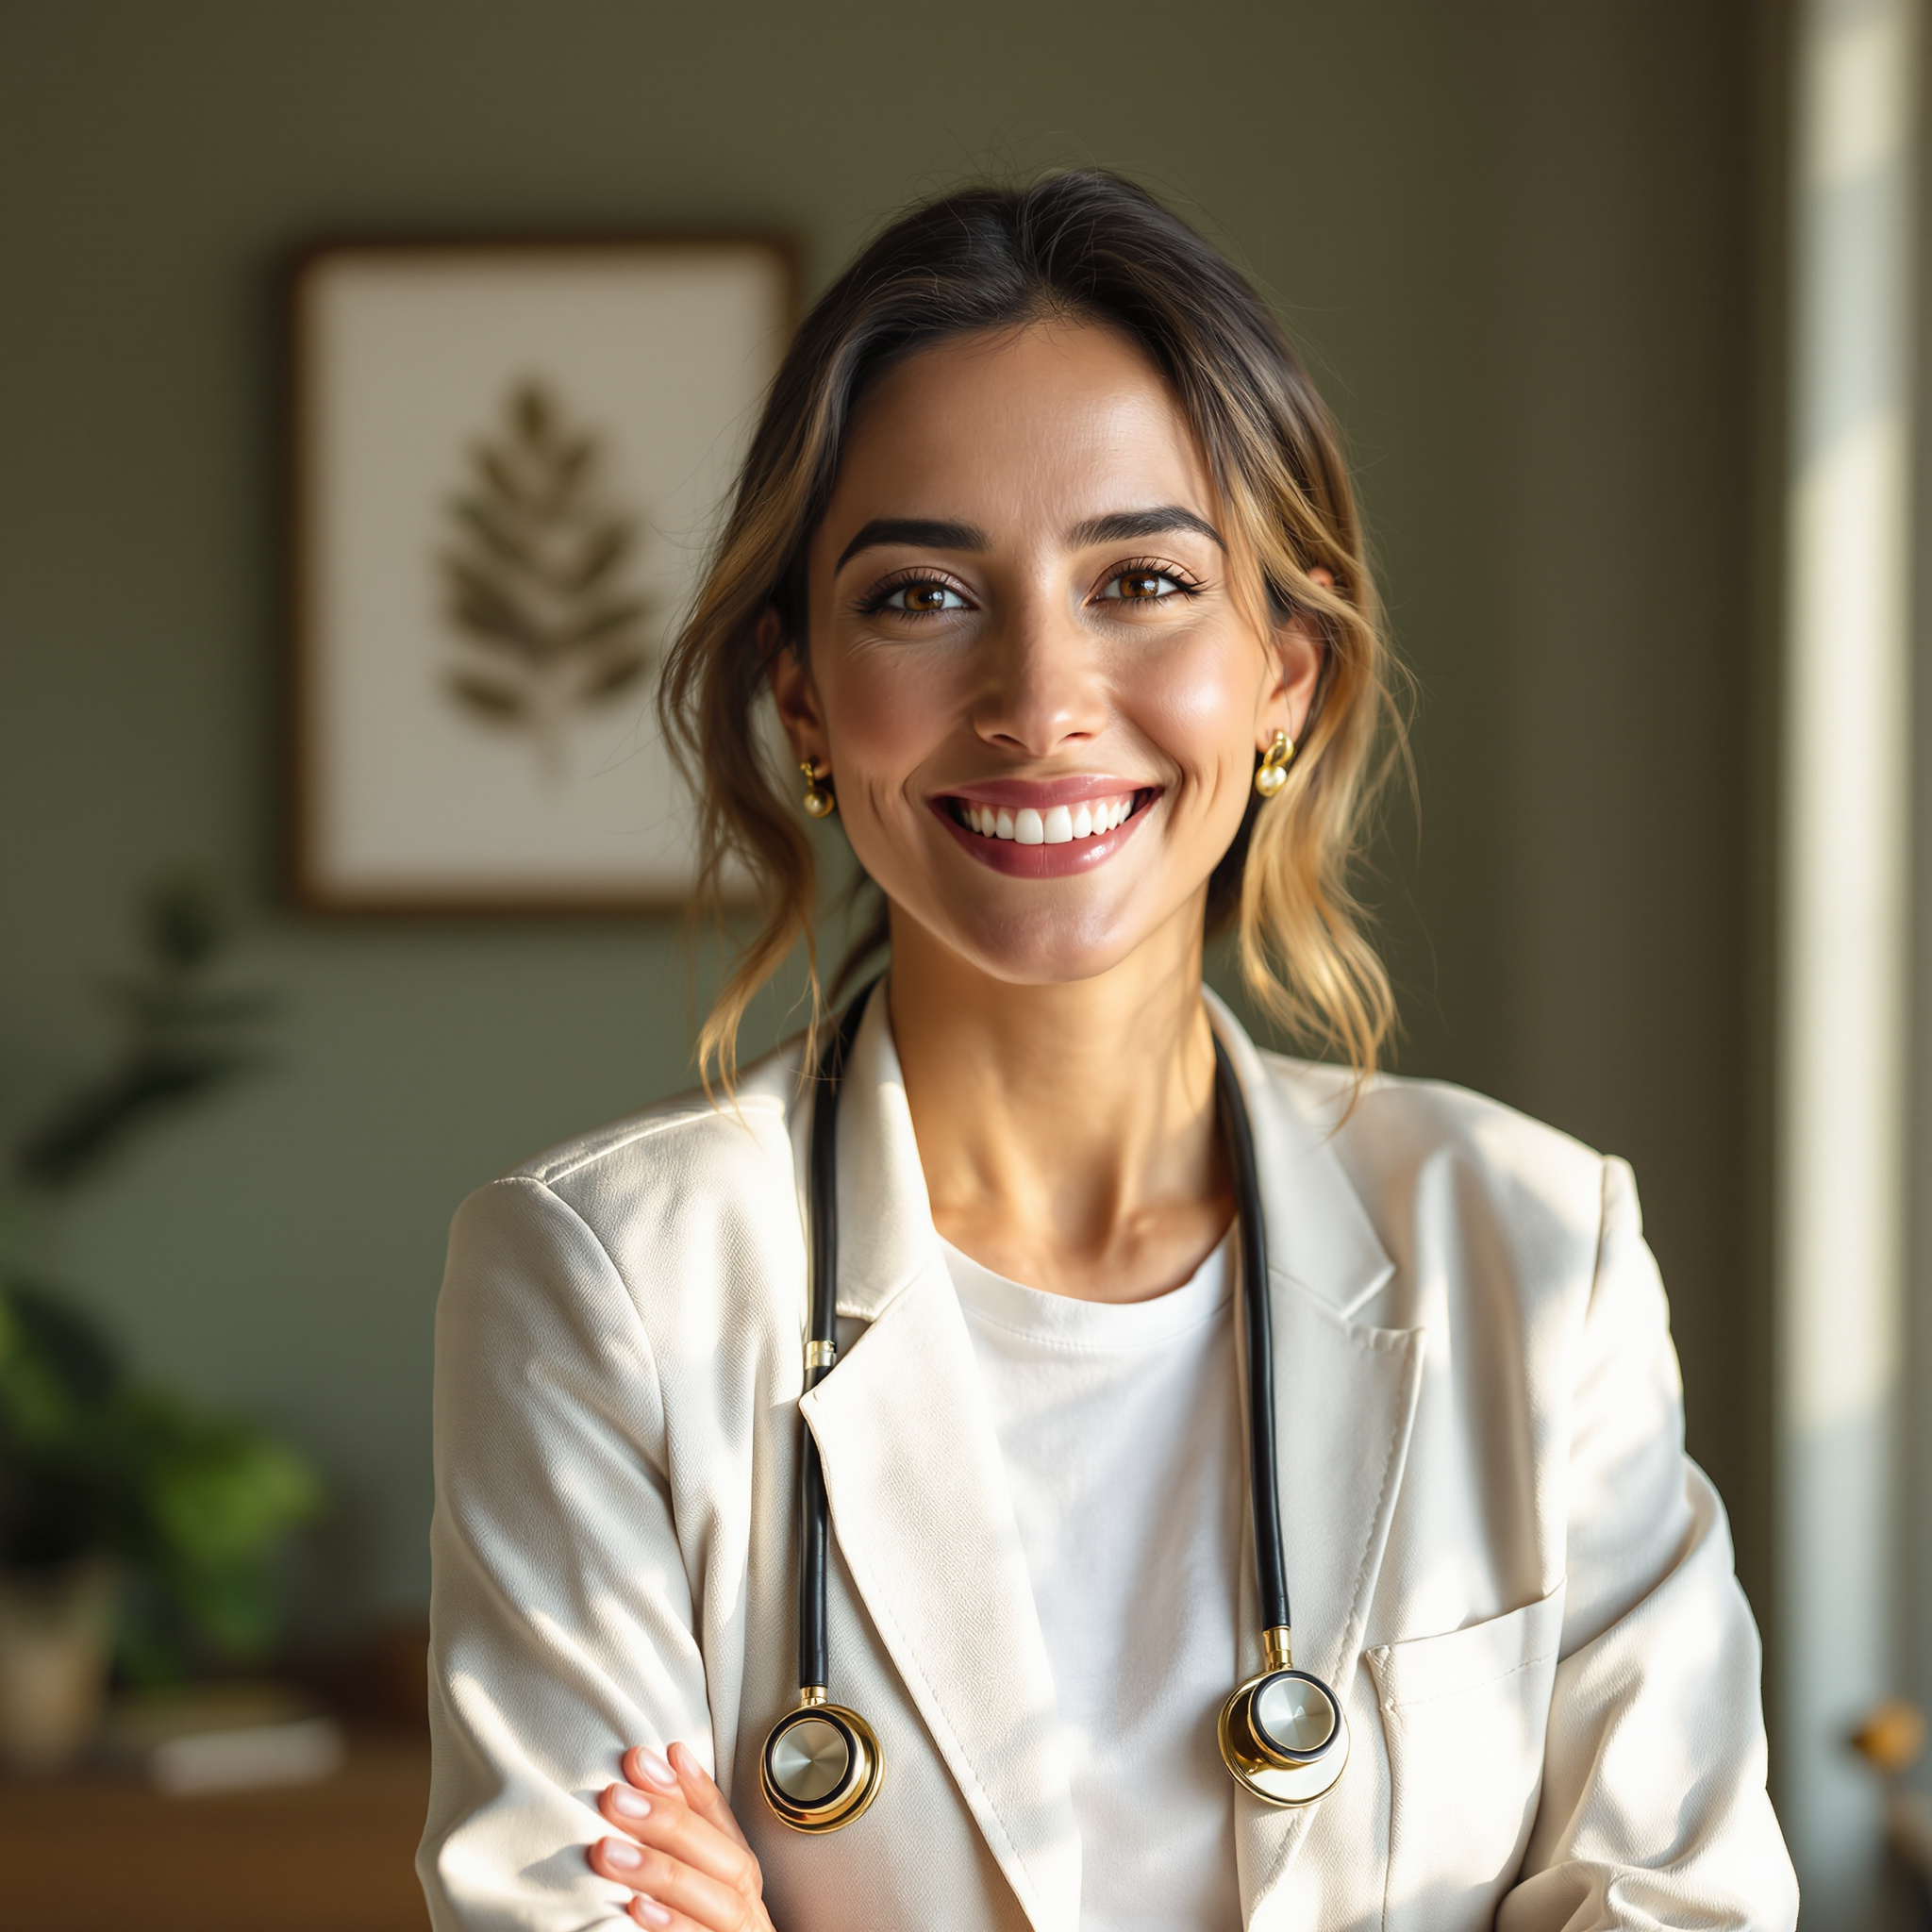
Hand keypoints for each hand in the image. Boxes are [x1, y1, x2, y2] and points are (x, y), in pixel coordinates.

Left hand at [588, 1741, 775, 1931]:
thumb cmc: (705, 1929)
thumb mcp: (697, 1888)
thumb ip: (679, 1844)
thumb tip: (653, 1775)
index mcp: (741, 1880)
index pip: (725, 1826)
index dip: (696, 1788)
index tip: (658, 1755)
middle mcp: (749, 1907)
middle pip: (726, 1857)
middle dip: (671, 1822)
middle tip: (615, 1797)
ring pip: (719, 1900)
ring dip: (662, 1870)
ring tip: (608, 1850)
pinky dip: (675, 1927)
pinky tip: (635, 1909)